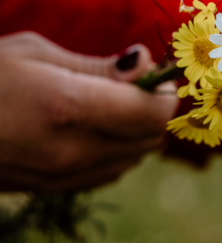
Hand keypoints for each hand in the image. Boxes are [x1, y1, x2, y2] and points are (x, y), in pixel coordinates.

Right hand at [0, 32, 177, 191]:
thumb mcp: (37, 54)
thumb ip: (100, 66)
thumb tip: (147, 62)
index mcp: (69, 108)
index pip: (152, 112)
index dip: (164, 92)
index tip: (158, 75)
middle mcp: (74, 151)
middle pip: (151, 137)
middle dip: (154, 109)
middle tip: (137, 84)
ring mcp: (65, 176)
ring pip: (135, 156)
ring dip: (139, 129)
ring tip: (113, 102)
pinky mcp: (58, 188)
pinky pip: (112, 170)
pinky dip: (119, 148)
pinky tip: (96, 126)